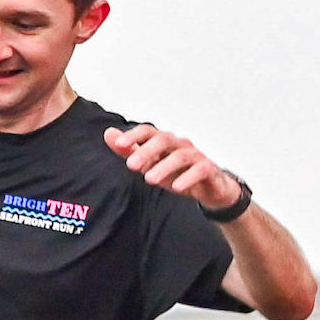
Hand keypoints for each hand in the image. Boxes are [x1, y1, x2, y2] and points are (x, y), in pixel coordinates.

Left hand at [105, 121, 244, 214]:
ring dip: (164, 167)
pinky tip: (177, 187)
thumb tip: (109, 134)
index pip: (149, 132)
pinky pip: (200, 169)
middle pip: (164, 140)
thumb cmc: (178, 173)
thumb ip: (130, 150)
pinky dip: (188, 177)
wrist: (210, 188)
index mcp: (164, 142)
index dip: (134, 136)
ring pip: (181, 156)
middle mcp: (180, 145)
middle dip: (147, 151)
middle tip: (131, 165)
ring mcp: (196, 156)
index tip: (119, 144)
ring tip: (150, 179)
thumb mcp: (150, 164)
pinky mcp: (208, 169)